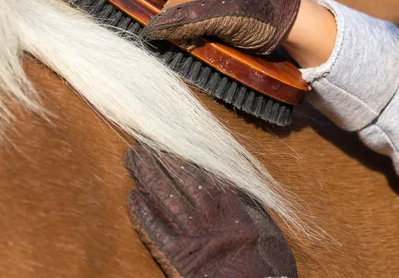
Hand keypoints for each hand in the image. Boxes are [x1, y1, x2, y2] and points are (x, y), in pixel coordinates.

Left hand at [125, 146, 297, 277]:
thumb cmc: (268, 263)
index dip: (182, 154)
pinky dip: (144, 214)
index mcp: (232, 206)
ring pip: (167, 198)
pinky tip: (132, 197)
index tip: (167, 138)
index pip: (201, 172)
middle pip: (179, 180)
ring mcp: (195, 235)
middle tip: (140, 143)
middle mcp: (210, 216)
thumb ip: (248, 200)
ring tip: (132, 159)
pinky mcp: (182, 256)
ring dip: (147, 177)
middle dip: (158, 160)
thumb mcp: (266, 224)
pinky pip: (159, 232)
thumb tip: (232, 174)